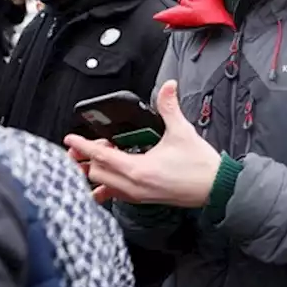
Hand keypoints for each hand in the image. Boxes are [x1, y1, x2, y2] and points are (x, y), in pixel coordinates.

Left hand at [64, 81, 221, 207]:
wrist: (215, 187)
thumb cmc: (200, 166)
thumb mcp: (182, 132)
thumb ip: (169, 107)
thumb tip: (167, 87)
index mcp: (139, 169)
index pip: (100, 156)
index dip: (82, 146)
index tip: (71, 139)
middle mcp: (133, 185)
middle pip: (96, 172)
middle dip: (90, 157)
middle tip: (99, 142)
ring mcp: (137, 195)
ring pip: (103, 184)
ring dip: (97, 171)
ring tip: (99, 158)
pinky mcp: (143, 199)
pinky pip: (115, 195)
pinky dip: (107, 186)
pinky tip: (108, 181)